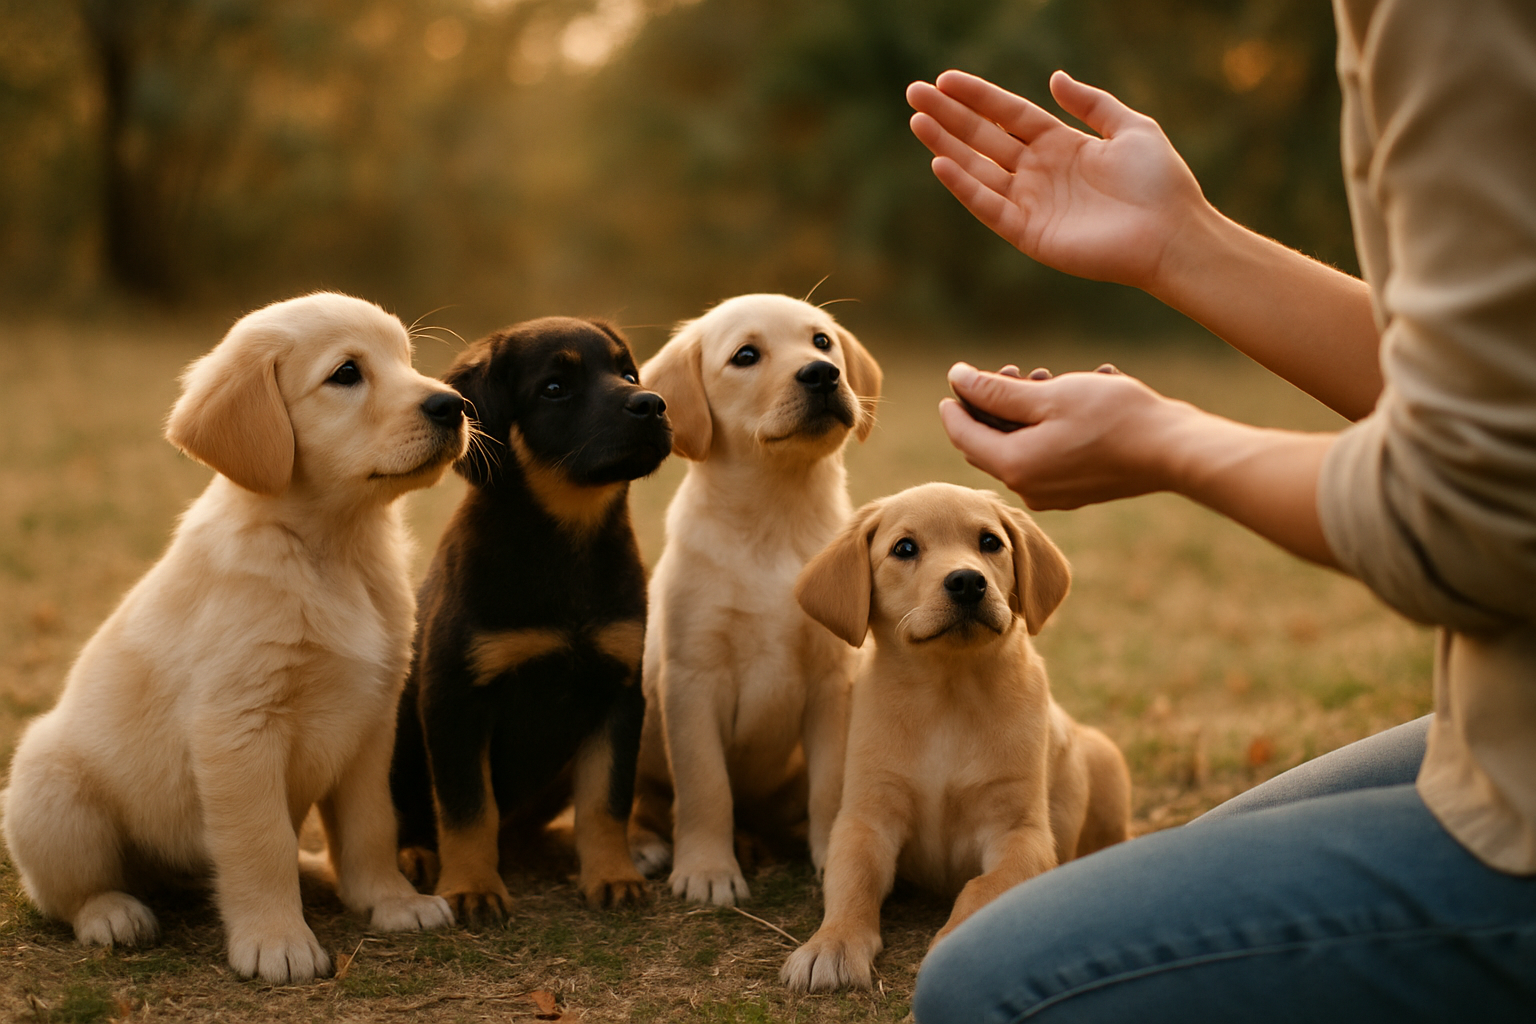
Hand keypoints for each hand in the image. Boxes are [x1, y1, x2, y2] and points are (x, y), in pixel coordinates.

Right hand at [908, 70, 1209, 290]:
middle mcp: (1040, 172)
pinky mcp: (1029, 233)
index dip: (977, 97)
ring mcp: (1031, 203)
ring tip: (918, 121)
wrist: (1172, 234)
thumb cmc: (1160, 182)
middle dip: (949, 116)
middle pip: (984, 138)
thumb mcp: (1130, 127)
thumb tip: (1055, 78)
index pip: (1008, 115)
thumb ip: (1092, 103)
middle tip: (915, 93)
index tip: (945, 79)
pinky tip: (942, 164)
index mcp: (1061, 144)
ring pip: (978, 169)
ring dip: (946, 147)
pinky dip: (965, 187)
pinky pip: (989, 207)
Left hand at [942, 362, 1190, 508]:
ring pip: (1021, 445)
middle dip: (995, 403)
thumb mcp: (1049, 395)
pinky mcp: (1074, 490)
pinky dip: (1048, 427)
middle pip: (990, 442)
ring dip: (1026, 411)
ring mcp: (1052, 492)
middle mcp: (1027, 487)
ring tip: (1048, 378)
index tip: (957, 377)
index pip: (963, 434)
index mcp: (1014, 465)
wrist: (1172, 451)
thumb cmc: (1113, 417)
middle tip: (1014, 371)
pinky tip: (1073, 398)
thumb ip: (996, 390)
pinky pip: (1046, 455)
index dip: (956, 404)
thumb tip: (956, 379)